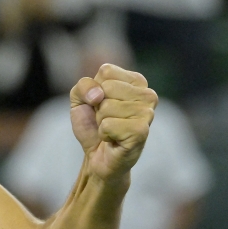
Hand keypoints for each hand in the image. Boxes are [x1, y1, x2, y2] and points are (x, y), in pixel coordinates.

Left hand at [70, 63, 155, 181]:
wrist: (97, 157)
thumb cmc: (93, 125)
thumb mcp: (80, 99)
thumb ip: (83, 86)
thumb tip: (98, 95)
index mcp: (136, 81)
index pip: (106, 71)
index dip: (94, 90)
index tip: (100, 104)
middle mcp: (148, 94)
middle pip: (107, 88)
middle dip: (98, 107)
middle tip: (106, 120)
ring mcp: (148, 113)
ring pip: (107, 107)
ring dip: (101, 122)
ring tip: (111, 130)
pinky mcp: (141, 131)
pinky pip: (108, 125)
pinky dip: (104, 134)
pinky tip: (114, 140)